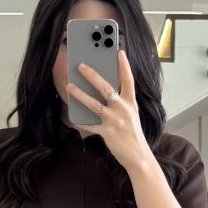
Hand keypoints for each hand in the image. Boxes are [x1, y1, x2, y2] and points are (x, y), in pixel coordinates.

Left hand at [65, 48, 150, 171]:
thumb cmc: (133, 133)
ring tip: (69, 86)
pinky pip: (90, 125)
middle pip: (106, 88)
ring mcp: (115, 121)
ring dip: (80, 94)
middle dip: (92, 75)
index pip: (128, 80)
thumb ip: (121, 102)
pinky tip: (71, 116)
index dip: (124, 65)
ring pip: (94, 104)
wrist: (138, 156)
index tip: (119, 51)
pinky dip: (80, 121)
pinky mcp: (107, 133)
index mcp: (131, 103)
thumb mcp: (131, 114)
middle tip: (80, 65)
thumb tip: (106, 90)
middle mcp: (124, 109)